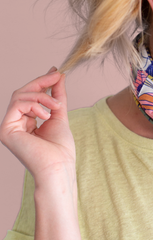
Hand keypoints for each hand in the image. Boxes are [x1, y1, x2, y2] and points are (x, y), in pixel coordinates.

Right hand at [0, 67, 75, 182]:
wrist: (58, 167)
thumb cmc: (60, 148)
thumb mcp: (59, 114)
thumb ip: (57, 94)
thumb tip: (57, 74)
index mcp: (25, 122)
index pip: (28, 96)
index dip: (41, 82)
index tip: (56, 72)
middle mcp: (13, 124)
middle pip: (22, 93)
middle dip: (41, 83)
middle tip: (57, 76)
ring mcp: (8, 127)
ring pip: (20, 96)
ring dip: (42, 96)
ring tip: (56, 107)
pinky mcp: (6, 130)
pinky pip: (17, 104)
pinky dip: (35, 105)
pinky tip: (46, 115)